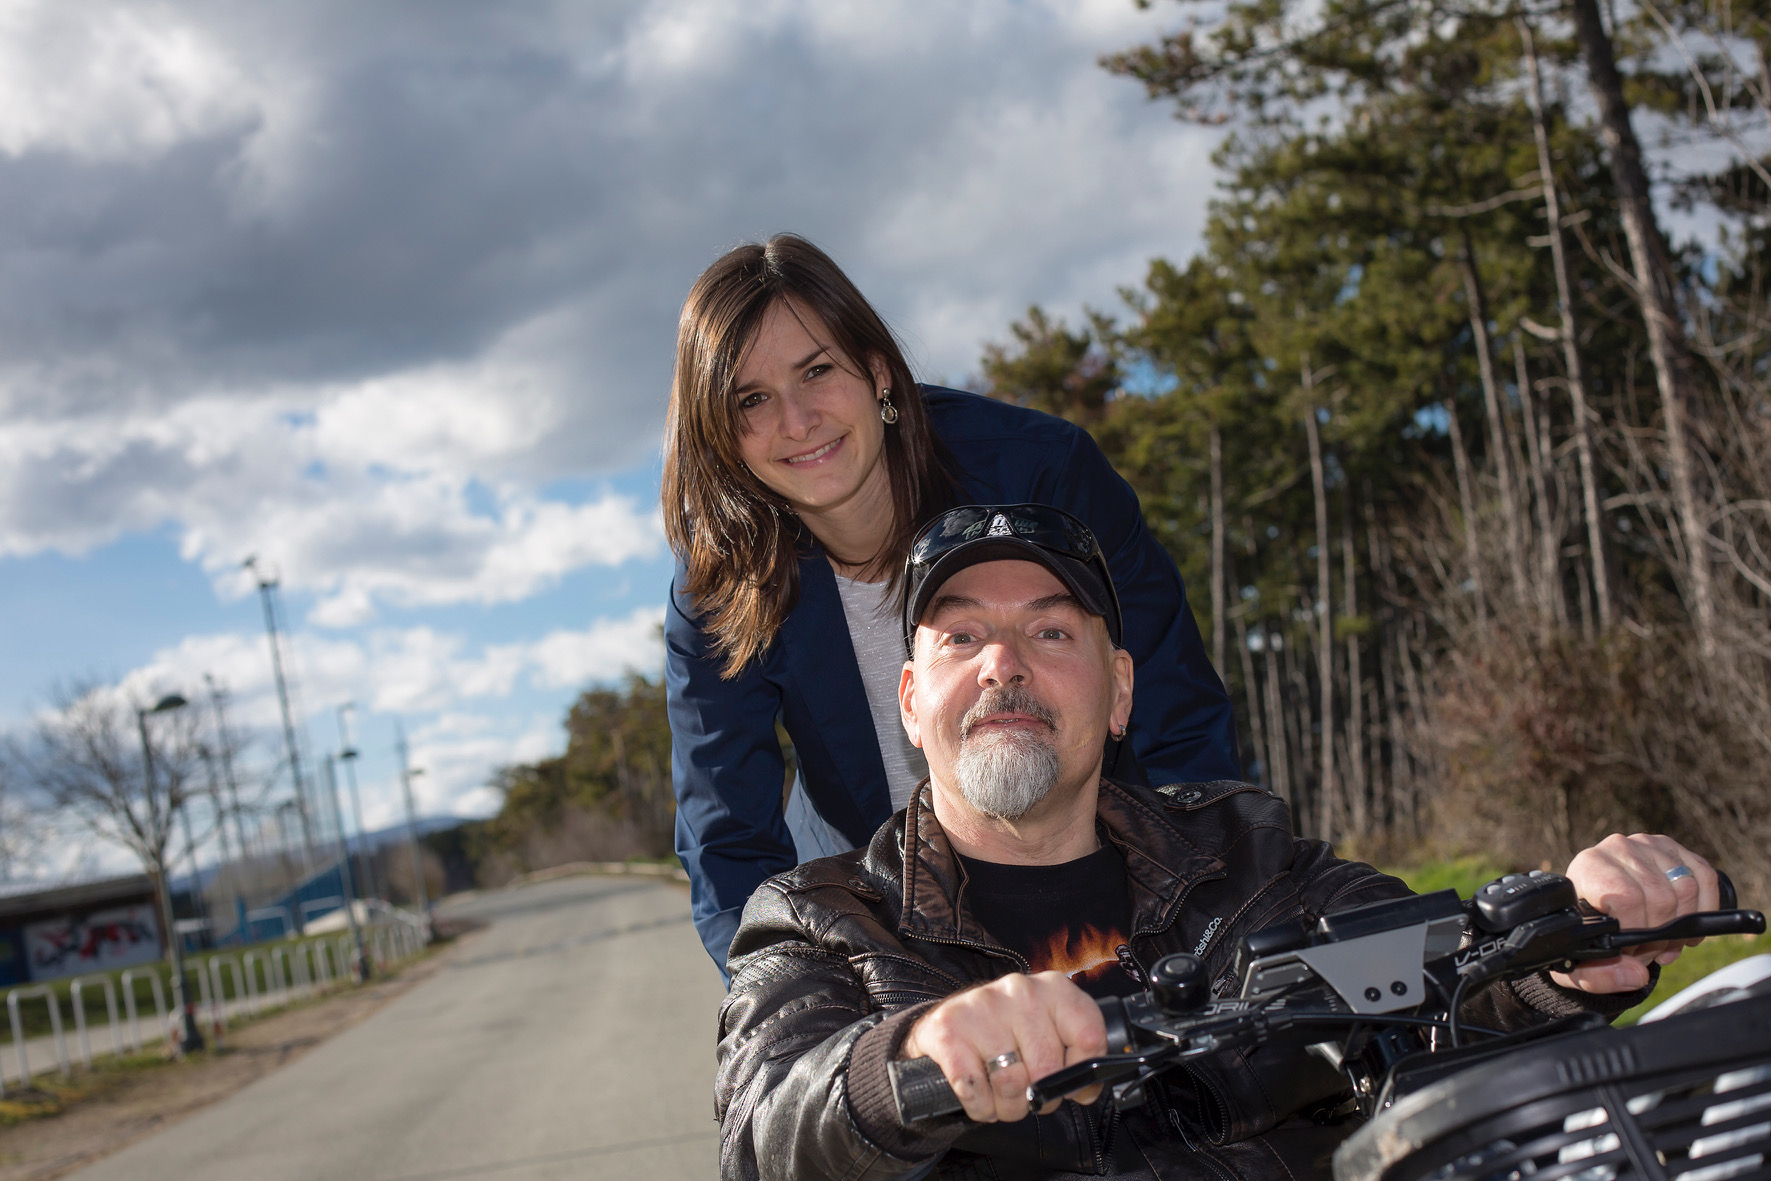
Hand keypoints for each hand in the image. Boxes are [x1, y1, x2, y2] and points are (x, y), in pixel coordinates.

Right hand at [899, 971, 1106, 1122]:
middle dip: (1040, 1098)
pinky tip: (980, 1095)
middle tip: (1030, 1097)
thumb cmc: (1007, 1033)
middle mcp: (1020, 990)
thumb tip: (1087, 1088)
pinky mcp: (949, 1030)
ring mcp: (982, 1007)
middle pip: (1048, 1069)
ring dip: (1009, 1106)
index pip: (1088, 1036)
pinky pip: (975, 1090)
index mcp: (1054, 988)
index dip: (1082, 1074)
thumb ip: (1075, 1054)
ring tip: (1003, 1097)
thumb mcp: (1047, 1031)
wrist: (948, 1025)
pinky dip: (980, 1106)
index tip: (1071, 1086)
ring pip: (1012, 1083)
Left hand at [1553, 833, 1718, 993]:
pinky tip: (1686, 930)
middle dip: (1660, 935)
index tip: (1631, 952)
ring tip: (1664, 944)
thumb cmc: (1584, 930)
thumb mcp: (1577, 960)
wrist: (1590, 905)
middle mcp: (1617, 848)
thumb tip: (1638, 976)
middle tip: (1649, 952)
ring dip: (1682, 927)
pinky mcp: (1674, 849)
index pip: (1627, 898)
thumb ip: (1598, 975)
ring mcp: (1647, 845)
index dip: (1637, 932)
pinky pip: (1705, 877)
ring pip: (1686, 888)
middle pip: (1661, 897)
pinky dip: (1705, 909)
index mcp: (1588, 868)